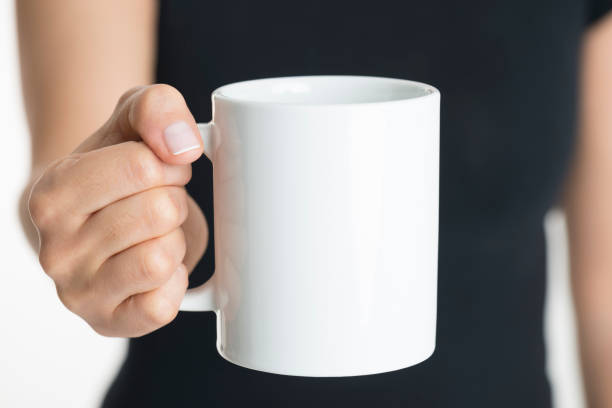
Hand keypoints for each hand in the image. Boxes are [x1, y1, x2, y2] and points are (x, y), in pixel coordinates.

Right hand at [27, 85, 208, 336]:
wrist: (101, 222)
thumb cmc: (119, 168)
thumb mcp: (133, 120)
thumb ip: (157, 107)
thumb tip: (183, 144)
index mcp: (52, 195)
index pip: (142, 166)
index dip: (169, 163)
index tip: (158, 169)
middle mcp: (54, 250)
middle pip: (159, 211)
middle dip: (172, 200)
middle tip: (157, 203)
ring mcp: (79, 293)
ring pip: (163, 257)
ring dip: (173, 241)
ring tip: (154, 235)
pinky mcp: (109, 323)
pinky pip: (162, 305)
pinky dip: (174, 282)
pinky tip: (158, 270)